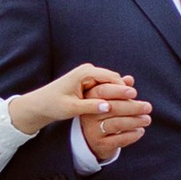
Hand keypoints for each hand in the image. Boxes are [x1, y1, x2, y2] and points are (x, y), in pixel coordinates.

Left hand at [11, 62, 151, 152]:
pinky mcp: (89, 82)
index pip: (110, 77)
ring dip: (120, 94)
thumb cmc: (53, 105)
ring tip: (135, 104)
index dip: (123, 87)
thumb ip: (90, 106)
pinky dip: (114, 95)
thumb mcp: (71, 108)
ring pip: (111, 84)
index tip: (134, 97)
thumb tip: (108, 107)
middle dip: (125, 90)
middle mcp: (88, 70)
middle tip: (139, 102)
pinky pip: (106, 87)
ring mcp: (89, 75)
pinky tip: (124, 104)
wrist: (41, 104)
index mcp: (84, 73)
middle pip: (113, 79)